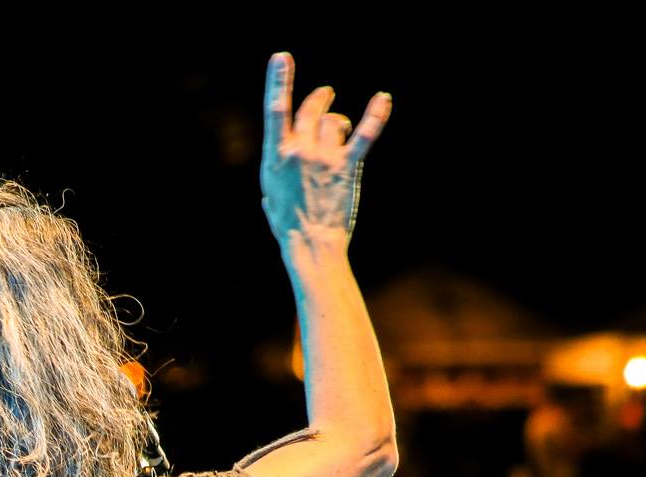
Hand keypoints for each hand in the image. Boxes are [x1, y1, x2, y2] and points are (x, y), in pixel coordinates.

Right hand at [260, 52, 390, 245]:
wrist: (310, 242)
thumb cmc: (286, 224)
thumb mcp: (269, 193)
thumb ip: (277, 169)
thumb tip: (283, 161)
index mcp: (275, 157)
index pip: (275, 111)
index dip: (278, 81)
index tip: (281, 57)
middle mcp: (300, 151)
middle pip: (311, 109)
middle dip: (320, 98)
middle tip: (326, 94)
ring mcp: (324, 157)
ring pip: (334, 121)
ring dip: (337, 120)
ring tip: (339, 127)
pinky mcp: (347, 166)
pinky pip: (365, 134)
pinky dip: (376, 115)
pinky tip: (383, 99)